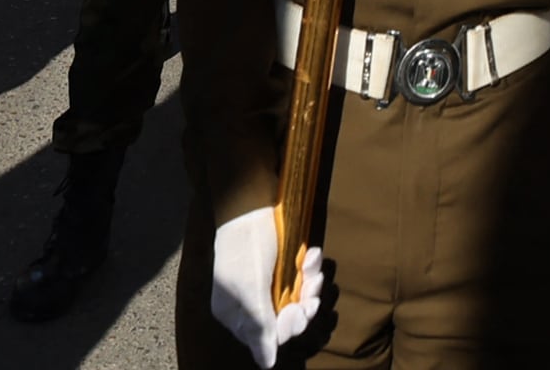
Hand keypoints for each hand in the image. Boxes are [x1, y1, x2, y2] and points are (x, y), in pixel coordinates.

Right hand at [204, 211, 328, 366]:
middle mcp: (249, 302)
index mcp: (235, 314)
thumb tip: (266, 364)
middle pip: (286, 319)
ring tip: (313, 265)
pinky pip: (300, 278)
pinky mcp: (279, 265)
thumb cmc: (247, 243)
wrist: (250, 196)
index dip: (290, 327)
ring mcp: (265, 283)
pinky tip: (311, 253)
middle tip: (314, 290)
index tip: (303, 311)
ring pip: (297, 298)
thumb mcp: (251, 288)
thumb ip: (259, 327)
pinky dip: (309, 267)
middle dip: (305, 304)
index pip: (269, 338)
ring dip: (311, 283)